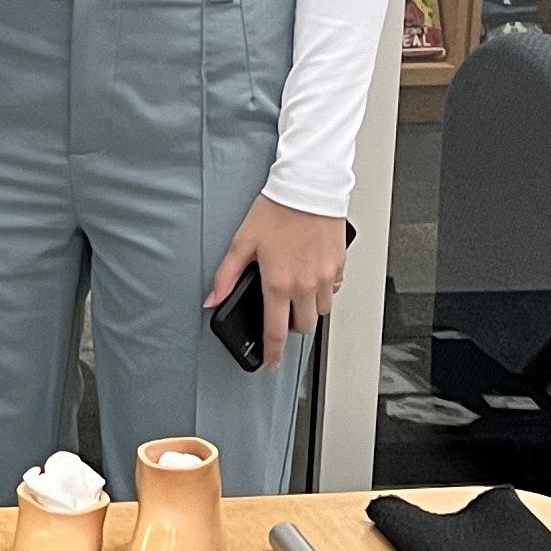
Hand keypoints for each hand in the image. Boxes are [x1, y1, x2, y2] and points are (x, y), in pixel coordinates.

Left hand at [204, 194, 349, 370]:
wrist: (308, 188)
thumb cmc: (276, 211)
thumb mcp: (242, 242)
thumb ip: (226, 276)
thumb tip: (212, 299)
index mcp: (279, 283)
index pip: (276, 331)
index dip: (273, 352)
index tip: (271, 363)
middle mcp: (304, 284)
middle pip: (303, 327)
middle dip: (291, 327)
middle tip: (281, 315)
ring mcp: (324, 277)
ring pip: (321, 312)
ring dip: (308, 310)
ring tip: (295, 294)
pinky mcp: (338, 266)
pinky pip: (333, 291)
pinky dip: (323, 292)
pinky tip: (310, 277)